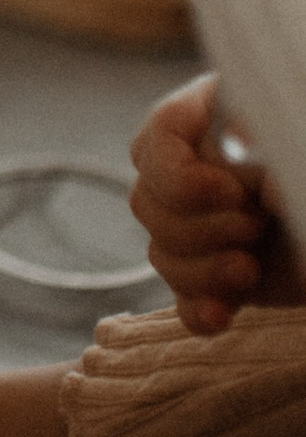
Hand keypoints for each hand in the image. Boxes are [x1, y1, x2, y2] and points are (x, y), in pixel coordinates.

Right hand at [129, 73, 303, 332]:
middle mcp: (194, 173)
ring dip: (203, 270)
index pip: (156, 143)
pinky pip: (185, 300)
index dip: (180, 177)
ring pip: (162, 255)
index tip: (233, 193)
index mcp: (206, 122)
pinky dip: (199, 311)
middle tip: (255, 225)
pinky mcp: (219, 275)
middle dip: (198, 228)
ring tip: (250, 268)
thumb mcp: (289, 139)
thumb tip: (233, 137)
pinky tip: (221, 314)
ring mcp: (204, 227)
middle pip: (148, 203)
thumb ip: (256, 136)